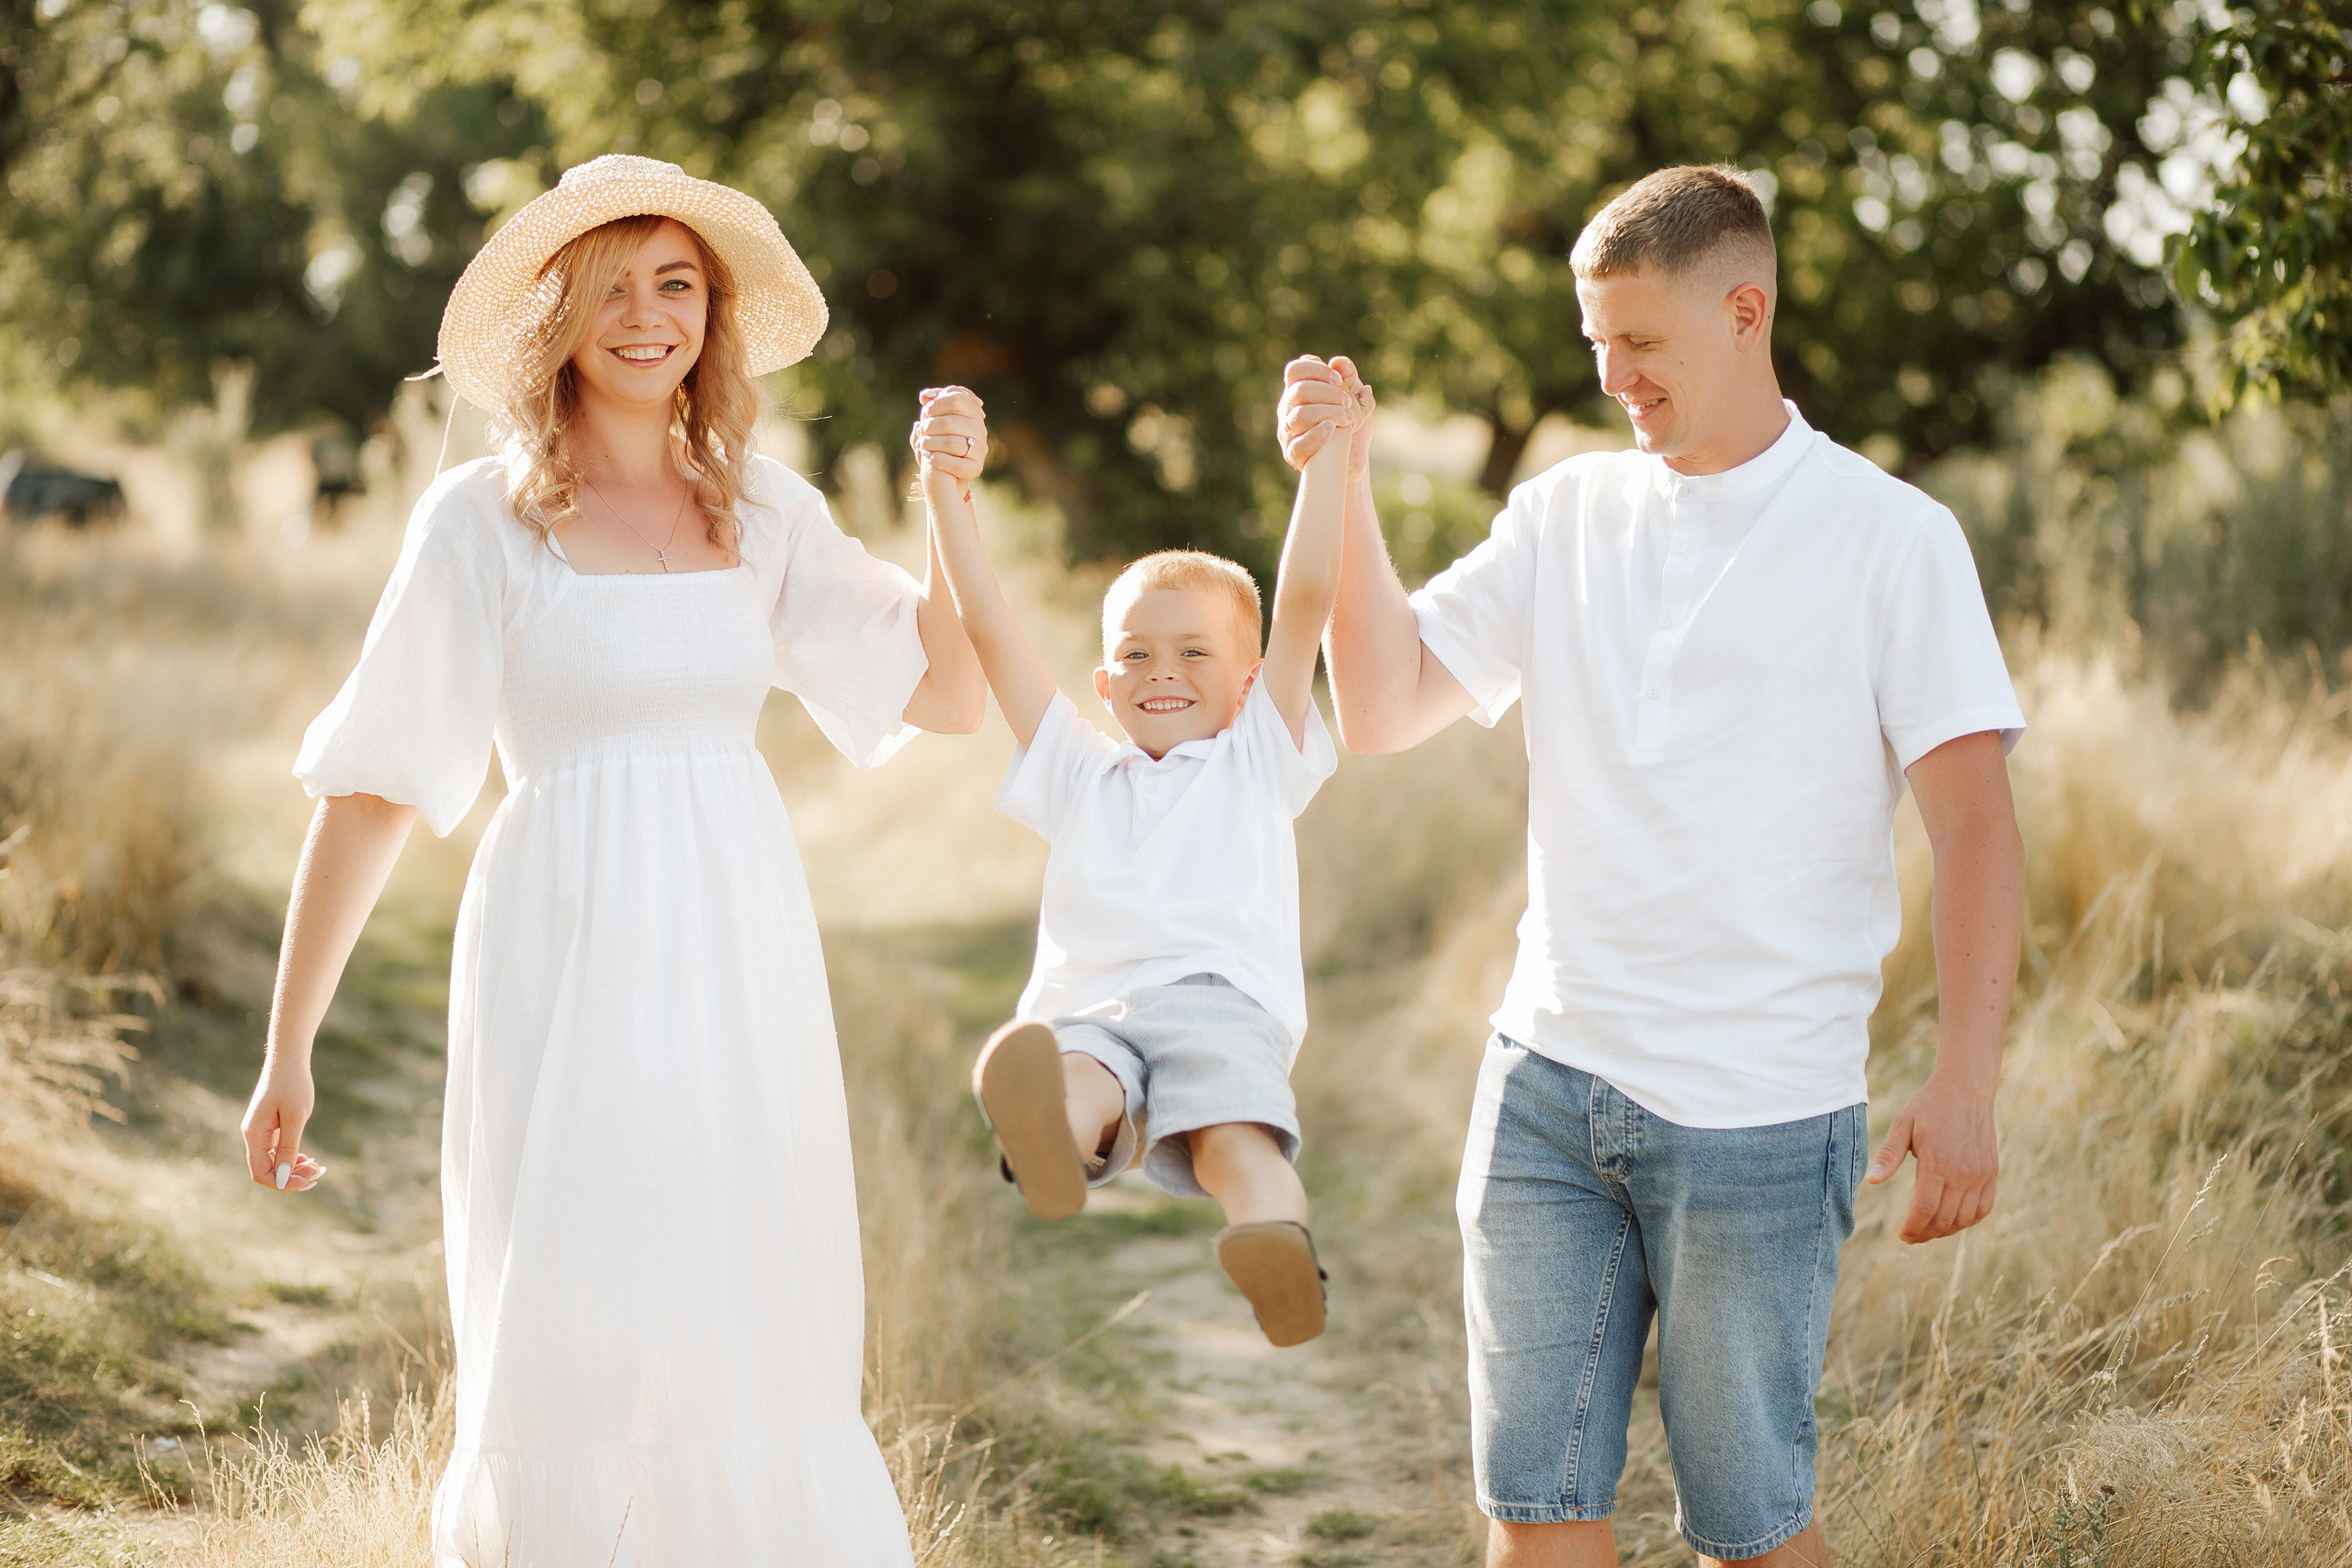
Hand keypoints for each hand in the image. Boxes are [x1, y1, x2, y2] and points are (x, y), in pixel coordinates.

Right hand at [240, 1055, 325, 1193]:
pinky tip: (308, 1158)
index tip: (307, 1180)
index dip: (283, 1182)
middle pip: (267, 1170)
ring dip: (293, 1168)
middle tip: (318, 1171)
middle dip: (291, 1176)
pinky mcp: (269, 1127)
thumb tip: (283, 1178)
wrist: (288, 1059)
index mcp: (254, 1134)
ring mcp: (260, 1131)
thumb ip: (288, 1148)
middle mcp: (253, 1135)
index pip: (260, 1173)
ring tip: (316, 1166)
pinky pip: (276, 1151)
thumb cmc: (293, 1084)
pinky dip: (292, 1157)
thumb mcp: (294, 1118)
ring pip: (273, 1162)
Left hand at [912, 385, 987, 491]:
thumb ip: (931, 405)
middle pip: (950, 422)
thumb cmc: (939, 438)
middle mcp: (979, 429)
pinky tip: (928, 457)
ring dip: (930, 443)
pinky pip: (956, 464)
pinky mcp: (975, 468)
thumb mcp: (935, 419)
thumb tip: (924, 396)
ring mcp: (980, 449)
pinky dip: (938, 460)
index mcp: (973, 411)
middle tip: (922, 431)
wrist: (947, 470)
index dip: (937, 403)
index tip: (927, 411)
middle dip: (930, 426)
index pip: (957, 399)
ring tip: (921, 444)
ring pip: (952, 443)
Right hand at [1279, 355, 1374, 470]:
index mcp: (1297, 391)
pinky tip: (1332, 428)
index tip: (1338, 379)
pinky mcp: (1292, 454)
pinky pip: (1298, 443)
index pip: (1295, 370)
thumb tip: (1338, 362)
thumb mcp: (1354, 398)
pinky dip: (1316, 434)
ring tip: (1348, 418)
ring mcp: (1287, 431)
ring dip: (1328, 412)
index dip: (1316, 370)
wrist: (1349, 459)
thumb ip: (1349, 377)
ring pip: (1300, 414)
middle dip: (1328, 393)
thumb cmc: (1348, 424)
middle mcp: (1287, 409)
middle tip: (1347, 401)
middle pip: (1299, 390)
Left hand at [1866, 1069, 1996, 1242]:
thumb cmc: (1929, 1106)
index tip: (1901, 1235)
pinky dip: (1968, 1221)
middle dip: (1925, 1234)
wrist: (1966, 1089)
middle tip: (1911, 1236)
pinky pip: (1984, 1208)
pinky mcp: (1991, 1173)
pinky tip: (1953, 1221)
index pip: (1924, 1209)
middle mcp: (1963, 1173)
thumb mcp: (1902, 1125)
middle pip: (1944, 1219)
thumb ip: (1888, 1155)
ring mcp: (1980, 1175)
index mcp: (1937, 1162)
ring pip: (1964, 1218)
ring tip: (1928, 1230)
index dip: (1912, 1228)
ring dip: (1946, 1231)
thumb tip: (1871, 1182)